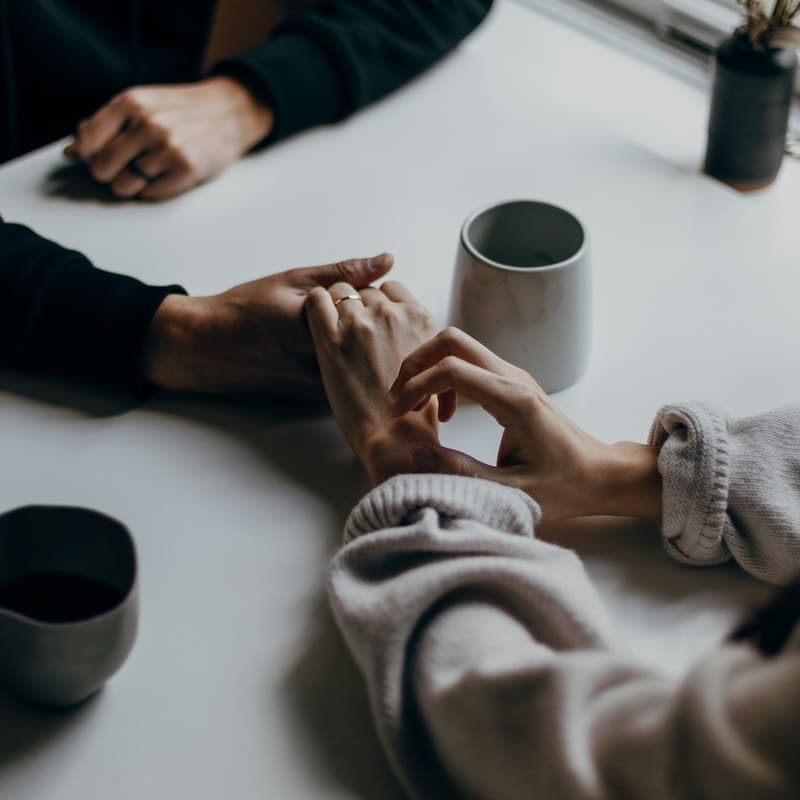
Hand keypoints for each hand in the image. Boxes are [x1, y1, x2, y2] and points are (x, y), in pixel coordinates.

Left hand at [64, 76, 272, 199]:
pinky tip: (164, 175)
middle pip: (102, 168)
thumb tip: (71, 152)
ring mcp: (168, 149)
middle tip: (124, 166)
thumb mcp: (142, 103)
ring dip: (131, 184)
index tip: (96, 156)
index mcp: (131, 102)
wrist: (229, 112)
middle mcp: (148, 125)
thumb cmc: (181, 110)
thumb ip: (106, 124)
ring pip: (124, 186)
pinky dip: (152, 189)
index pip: (87, 141)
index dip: (87, 155)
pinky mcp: (186, 171)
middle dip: (108, 172)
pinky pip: (149, 194)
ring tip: (146, 171)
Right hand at [143, 254, 393, 399]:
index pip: (376, 311)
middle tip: (346, 312)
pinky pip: (346, 380)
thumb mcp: (293, 280)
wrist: (205, 348)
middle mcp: (323, 362)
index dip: (372, 300)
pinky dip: (347, 366)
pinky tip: (326, 353)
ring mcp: (320, 385)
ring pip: (362, 364)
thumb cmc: (245, 310)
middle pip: (374, 342)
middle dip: (371, 326)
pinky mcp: (314, 398)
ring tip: (321, 335)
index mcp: (321, 326)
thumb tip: (387, 260)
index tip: (356, 294)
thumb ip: (344, 273)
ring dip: (361, 349)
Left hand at [305, 281, 438, 485]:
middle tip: (352, 333)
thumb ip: (418, 339)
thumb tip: (408, 333)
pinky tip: (316, 321)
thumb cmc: (414, 411)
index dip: (380, 302)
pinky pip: (316, 299)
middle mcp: (391, 314)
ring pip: (340, 291)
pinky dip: (314, 305)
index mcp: (418, 318)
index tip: (373, 318)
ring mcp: (360, 323)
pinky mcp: (331, 338)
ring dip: (335, 306)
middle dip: (358, 306)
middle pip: (366, 291)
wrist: (395, 436)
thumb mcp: (431, 364)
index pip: (393, 289)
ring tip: (333, 331)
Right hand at [388, 327, 661, 520]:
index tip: (399, 413)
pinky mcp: (512, 382)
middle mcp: (514, 378)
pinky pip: (470, 363)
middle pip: (452, 340)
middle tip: (400, 400)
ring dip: (429, 368)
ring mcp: (514, 376)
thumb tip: (416, 454)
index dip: (416, 386)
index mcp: (514, 401)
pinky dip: (445, 377)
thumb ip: (461, 472)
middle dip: (416, 363)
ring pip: (459, 346)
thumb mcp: (510, 491)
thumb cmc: (564, 486)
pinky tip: (445, 413)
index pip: (452, 369)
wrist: (600, 474)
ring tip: (417, 408)